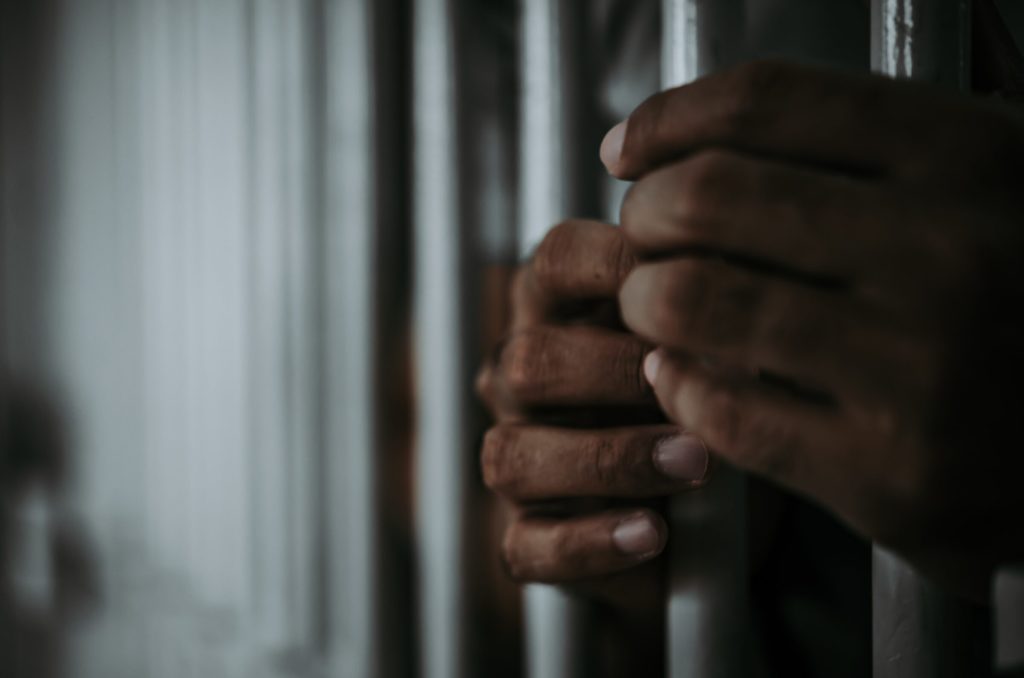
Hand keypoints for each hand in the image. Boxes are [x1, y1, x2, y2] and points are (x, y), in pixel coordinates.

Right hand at [477, 220, 711, 589]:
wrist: (720, 513)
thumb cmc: (712, 404)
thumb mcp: (722, 344)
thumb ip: (715, 304)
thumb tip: (732, 271)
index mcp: (559, 309)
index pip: (556, 259)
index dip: (614, 263)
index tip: (687, 283)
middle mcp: (522, 380)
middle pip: (529, 360)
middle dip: (616, 372)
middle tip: (694, 388)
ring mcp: (519, 459)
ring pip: (515, 455)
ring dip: (610, 458)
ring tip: (694, 463)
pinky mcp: (527, 538)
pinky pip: (528, 546)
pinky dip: (591, 541)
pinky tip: (654, 532)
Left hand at [604, 59, 1023, 593]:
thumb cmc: (1013, 308)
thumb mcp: (975, 191)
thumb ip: (860, 150)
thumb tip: (683, 140)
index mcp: (971, 158)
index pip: (765, 102)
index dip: (668, 120)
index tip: (629, 149)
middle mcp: (952, 254)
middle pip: (707, 196)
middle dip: (645, 214)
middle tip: (644, 236)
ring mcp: (922, 369)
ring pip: (693, 299)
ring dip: (644, 299)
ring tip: (655, 305)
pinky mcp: (888, 472)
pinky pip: (718, 408)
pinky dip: (675, 385)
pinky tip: (683, 376)